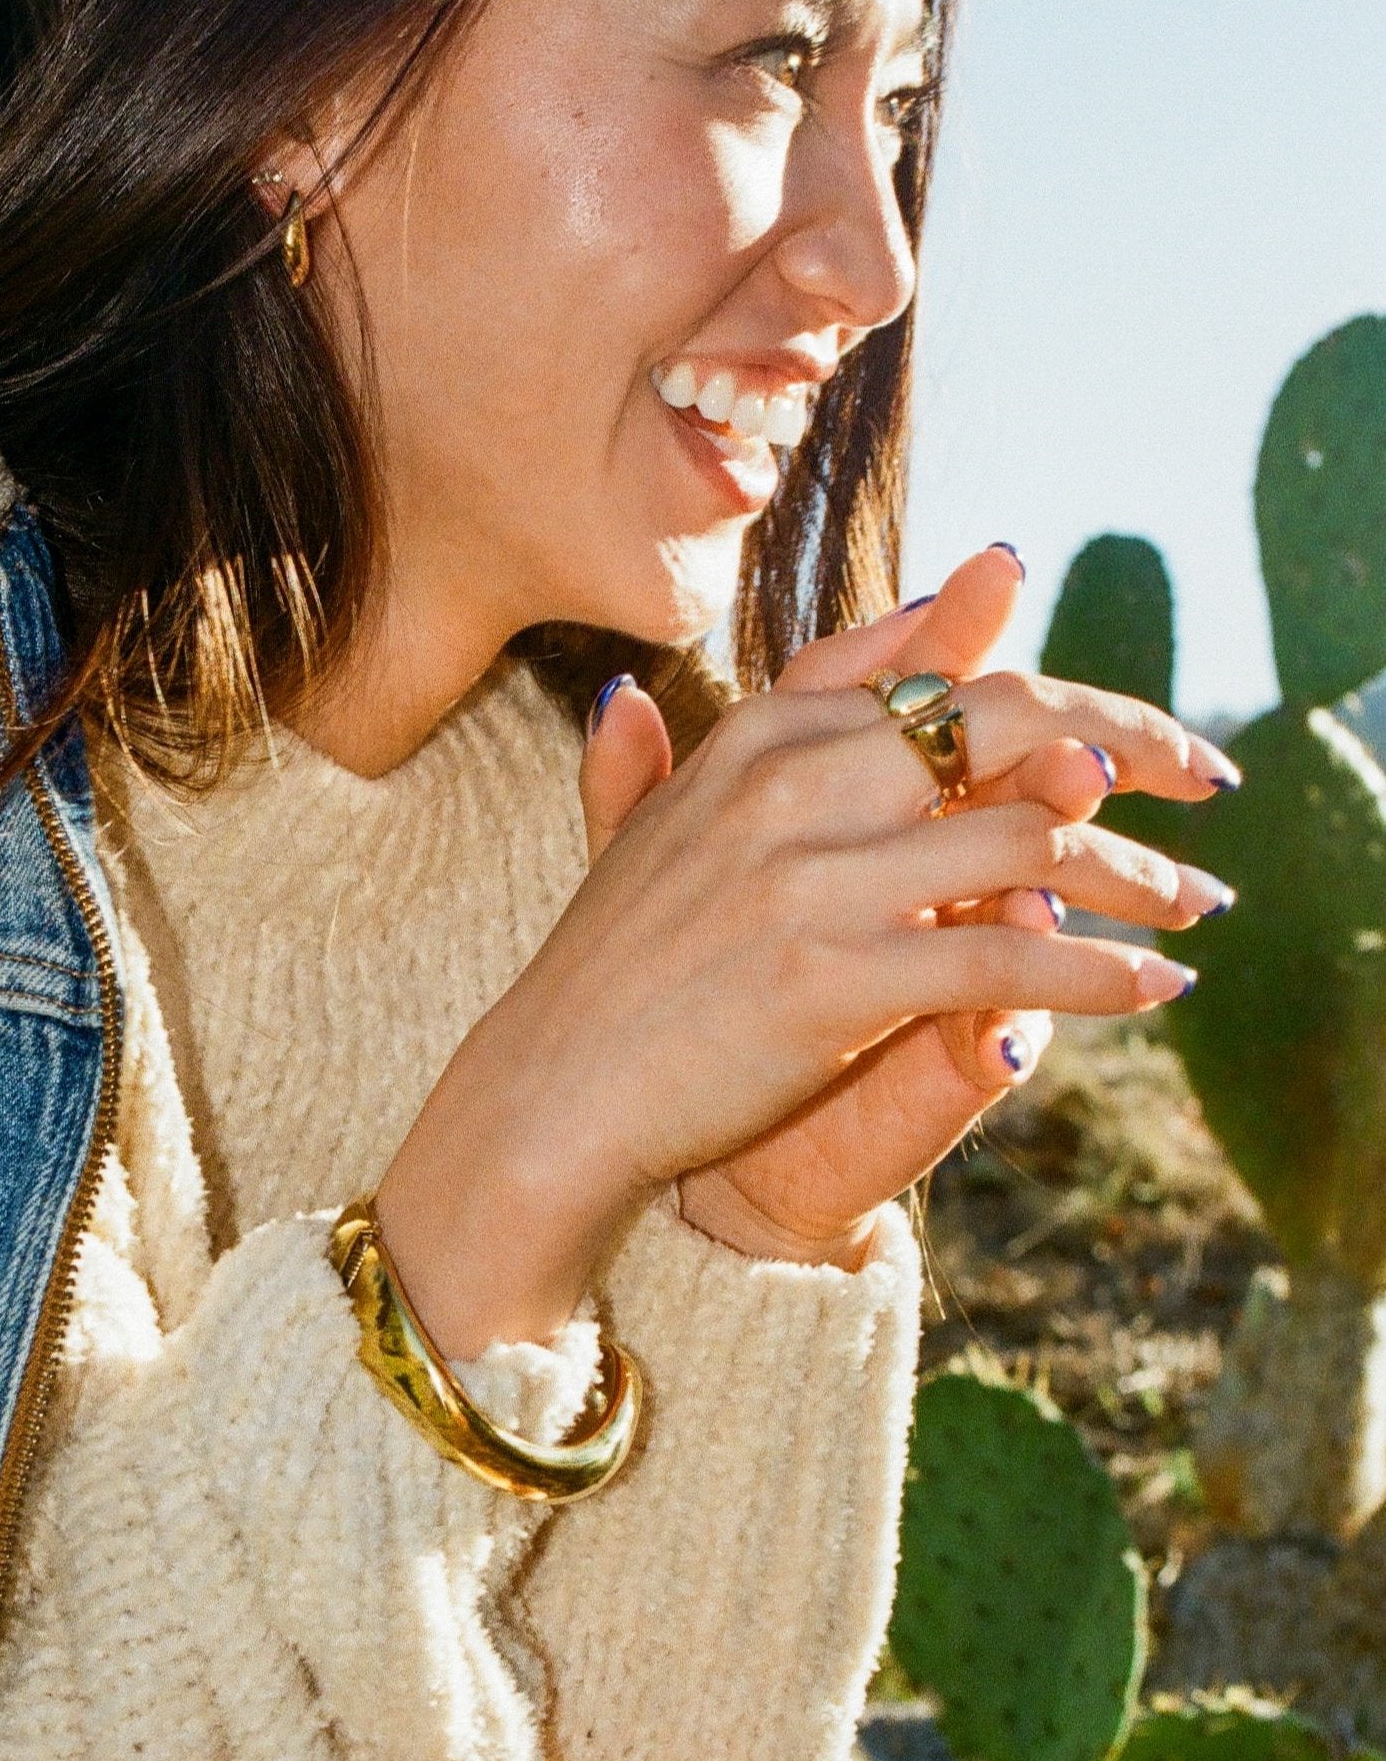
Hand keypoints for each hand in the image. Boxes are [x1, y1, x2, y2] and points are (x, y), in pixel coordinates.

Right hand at [375, 545, 1240, 1353]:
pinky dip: (1100, 975)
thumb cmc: (606, 968)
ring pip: (1028, 841)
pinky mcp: (835, 979)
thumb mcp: (641, 833)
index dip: (1052, 679)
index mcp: (755, 737)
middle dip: (1133, 743)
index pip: (932, 670)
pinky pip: (1007, 962)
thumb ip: (650, 760)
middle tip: (1207, 777)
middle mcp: (790, 783)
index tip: (1130, 720)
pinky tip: (1154, 988)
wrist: (554, 1090)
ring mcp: (812, 878)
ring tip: (1193, 903)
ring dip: (1138, 875)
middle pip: (1007, 723)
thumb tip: (635, 686)